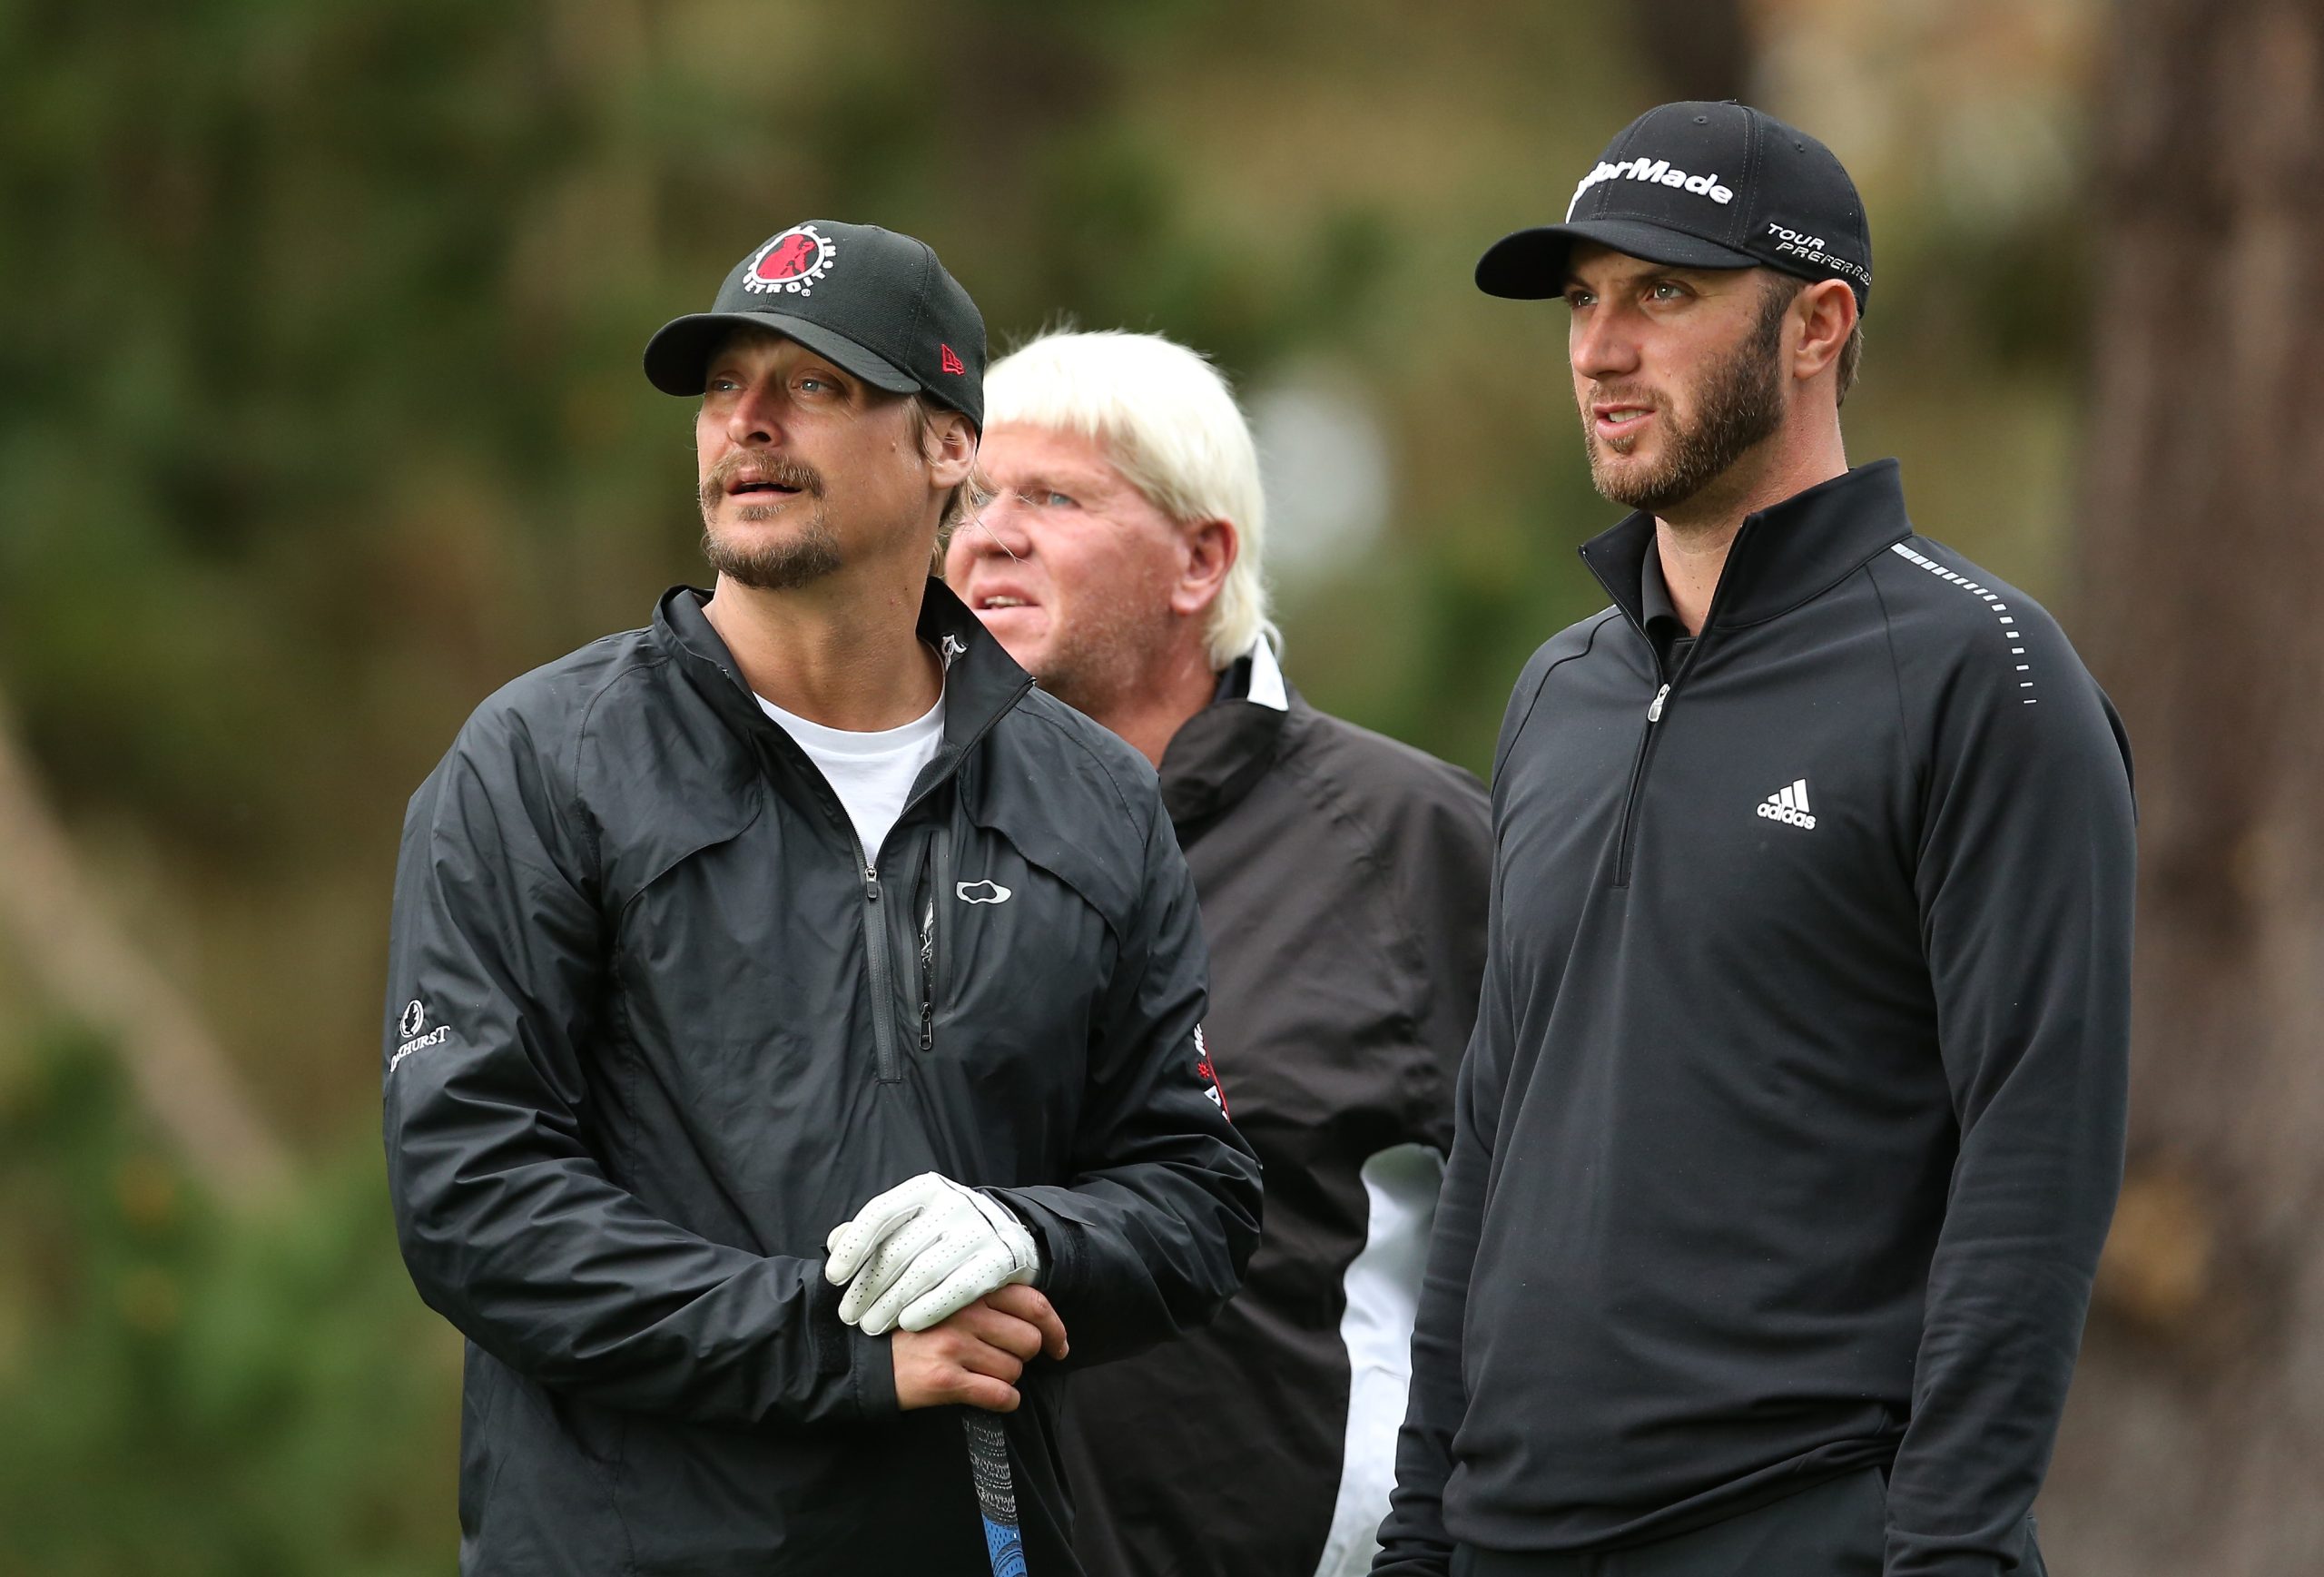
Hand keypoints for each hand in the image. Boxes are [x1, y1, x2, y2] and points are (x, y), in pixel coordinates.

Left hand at [825, 1172, 1040, 1334]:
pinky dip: (930, 1308)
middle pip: (899, 1249)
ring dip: (892, 1303)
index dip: (854, 1247)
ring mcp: (979, 1231)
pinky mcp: (1000, 1259)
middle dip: (868, 1287)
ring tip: (872, 1326)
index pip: (880, 1213)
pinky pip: (959, 1288)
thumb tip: (834, 1242)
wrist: (1014, 1237)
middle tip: (849, 1315)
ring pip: (924, 1272)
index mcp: (926, 1189)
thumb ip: (875, 1230)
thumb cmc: (949, 1231)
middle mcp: (954, 1203)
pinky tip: (908, 1324)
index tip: (835, 1278)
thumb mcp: (914, 1220)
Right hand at [892, 1286, 1071, 1411]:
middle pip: (1029, 1341)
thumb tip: (1038, 1317)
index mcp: (969, 1288)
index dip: (1054, 1328)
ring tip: (982, 1374)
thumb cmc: (913, 1328)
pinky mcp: (945, 1380)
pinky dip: (1004, 1402)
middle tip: (1009, 1361)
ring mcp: (955, 1346)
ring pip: (1014, 1371)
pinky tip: (991, 1398)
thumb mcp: (947, 1298)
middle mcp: (965, 1313)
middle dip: (1025, 1357)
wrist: (865, 1358)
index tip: (1058, 1345)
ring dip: (1007, 1379)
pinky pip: (998, 1395)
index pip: (1033, 1303)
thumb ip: (985, 1298)